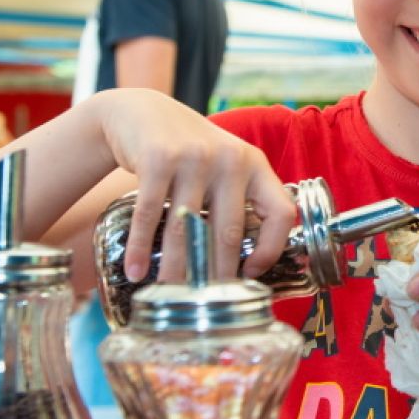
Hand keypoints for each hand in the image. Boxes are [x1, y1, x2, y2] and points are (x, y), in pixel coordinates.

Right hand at [94, 89, 296, 282]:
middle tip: (208, 305)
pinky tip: (137, 270)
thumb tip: (244, 264)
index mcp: (254, 165)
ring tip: (170, 295)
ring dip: (177, 268)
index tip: (252, 272)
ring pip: (188, 229)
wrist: (142, 113)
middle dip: (217, 275)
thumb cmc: (189, 151)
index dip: (272, 248)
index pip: (281, 212)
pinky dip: (142, 247)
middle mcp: (230, 159)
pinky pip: (151, 214)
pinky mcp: (159, 158)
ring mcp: (195, 158)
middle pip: (229, 232)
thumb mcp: (225, 165)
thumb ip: (238, 200)